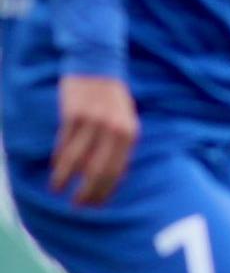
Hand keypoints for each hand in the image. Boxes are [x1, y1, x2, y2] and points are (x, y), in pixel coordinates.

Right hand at [52, 75, 138, 205]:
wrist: (97, 66)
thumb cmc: (112, 99)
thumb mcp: (125, 120)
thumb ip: (120, 145)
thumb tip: (112, 178)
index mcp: (130, 133)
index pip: (118, 171)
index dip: (105, 191)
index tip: (95, 206)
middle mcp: (114, 129)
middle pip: (97, 170)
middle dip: (86, 191)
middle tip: (76, 205)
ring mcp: (93, 122)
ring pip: (76, 159)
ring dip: (64, 178)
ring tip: (56, 189)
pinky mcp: (73, 114)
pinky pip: (64, 143)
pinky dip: (59, 159)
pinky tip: (56, 168)